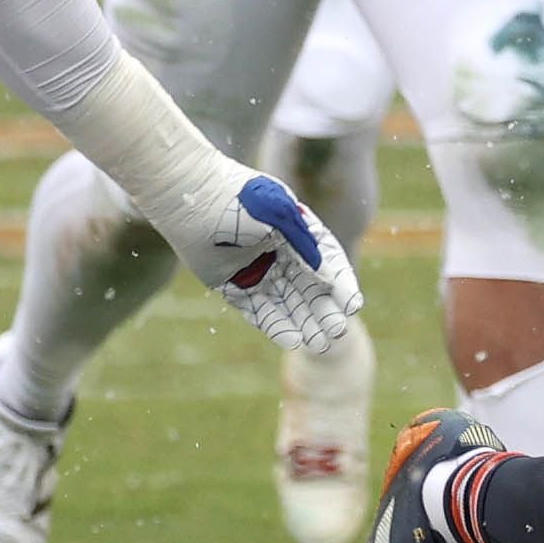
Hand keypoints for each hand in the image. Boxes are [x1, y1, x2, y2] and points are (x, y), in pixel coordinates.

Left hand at [165, 171, 362, 352]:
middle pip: (310, 288)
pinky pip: (260, 311)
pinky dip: (277, 326)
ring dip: (305, 323)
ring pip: (288, 304)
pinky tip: (294, 341)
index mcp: (297, 230)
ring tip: (320, 344)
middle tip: (338, 331)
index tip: (353, 304)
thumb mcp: (280, 214)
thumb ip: (305, 243)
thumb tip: (327, 277)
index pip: (327, 261)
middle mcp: (280, 252)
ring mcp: (256, 270)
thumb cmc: (237, 198)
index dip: (341, 283)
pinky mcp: (233, 286)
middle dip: (325, 311)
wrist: (190, 198)